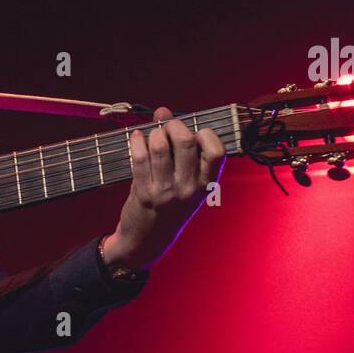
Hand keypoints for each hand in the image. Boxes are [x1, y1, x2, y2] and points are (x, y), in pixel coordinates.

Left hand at [101, 106, 225, 271]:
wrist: (146, 241)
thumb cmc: (169, 206)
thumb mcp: (186, 184)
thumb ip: (180, 149)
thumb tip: (163, 110)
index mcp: (206, 186)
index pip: (217, 151)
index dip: (205, 134)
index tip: (194, 133)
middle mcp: (189, 189)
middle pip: (186, 141)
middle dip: (173, 125)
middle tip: (167, 127)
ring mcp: (166, 192)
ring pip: (160, 146)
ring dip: (153, 133)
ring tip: (151, 136)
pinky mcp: (143, 193)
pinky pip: (139, 157)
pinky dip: (136, 141)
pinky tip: (136, 139)